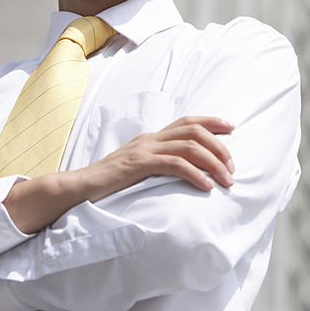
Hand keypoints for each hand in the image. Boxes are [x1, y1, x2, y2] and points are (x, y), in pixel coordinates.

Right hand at [77, 116, 236, 200]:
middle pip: (194, 131)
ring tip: (226, 180)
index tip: (231, 128)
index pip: (187, 121)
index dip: (211, 122)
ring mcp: (144, 150)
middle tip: (232, 167)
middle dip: (219, 146)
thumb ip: (156, 165)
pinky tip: (205, 187)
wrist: (77, 189)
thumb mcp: (137, 170)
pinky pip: (174, 165)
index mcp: (151, 138)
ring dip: (213, 163)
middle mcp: (150, 139)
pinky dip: (195, 174)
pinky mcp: (139, 165)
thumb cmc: (108, 184)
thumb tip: (182, 171)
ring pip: (190, 147)